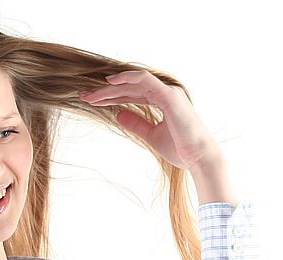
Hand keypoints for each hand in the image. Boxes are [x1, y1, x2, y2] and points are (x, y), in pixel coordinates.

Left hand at [78, 70, 220, 169]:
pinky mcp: (169, 95)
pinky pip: (145, 80)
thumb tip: (118, 114)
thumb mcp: (150, 135)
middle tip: (83, 96)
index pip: (132, 94)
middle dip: (105, 92)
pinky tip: (110, 82)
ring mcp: (168, 92)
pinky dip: (128, 78)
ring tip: (90, 95)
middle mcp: (166, 92)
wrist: (198, 158)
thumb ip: (136, 124)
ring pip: (133, 83)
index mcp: (163, 101)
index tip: (91, 102)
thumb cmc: (179, 148)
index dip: (111, 97)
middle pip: (129, 88)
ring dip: (110, 88)